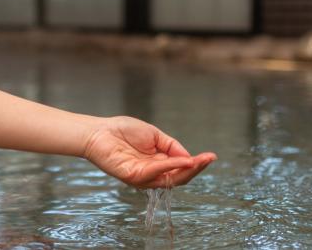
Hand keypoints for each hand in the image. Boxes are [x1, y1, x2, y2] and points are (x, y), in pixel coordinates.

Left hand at [83, 116, 216, 188]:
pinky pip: (156, 173)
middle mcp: (152, 173)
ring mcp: (143, 177)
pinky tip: (184, 160)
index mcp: (158, 163)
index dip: (196, 163)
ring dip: (188, 170)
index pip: (181, 168)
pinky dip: (171, 166)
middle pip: (179, 177)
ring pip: (170, 179)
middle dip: (196, 168)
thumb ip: (172, 146)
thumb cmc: (124, 131)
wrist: (100, 131)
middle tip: (209, 159)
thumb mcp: (155, 136)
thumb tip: (189, 157)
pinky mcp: (133, 177)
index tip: (211, 156)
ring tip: (200, 160)